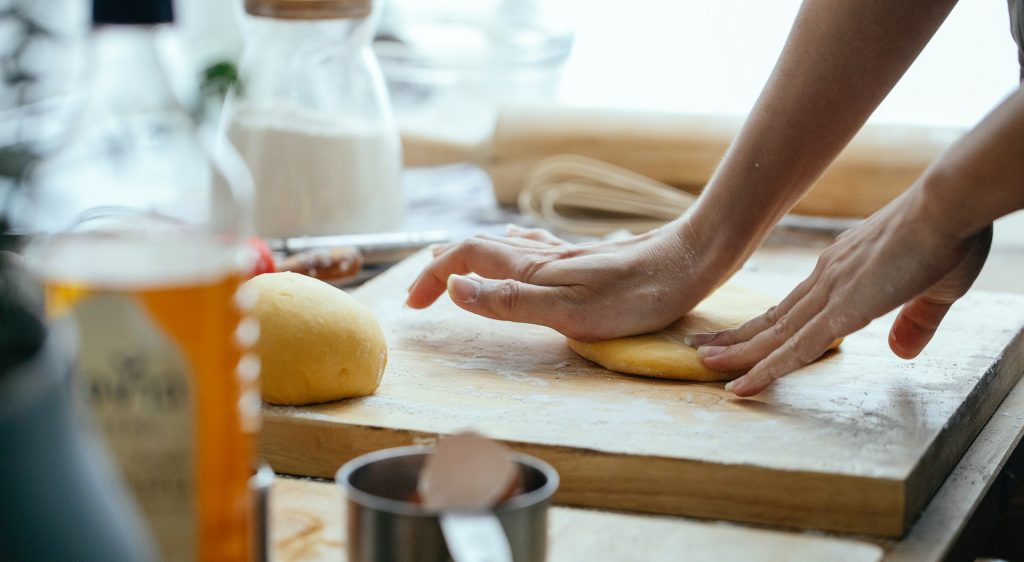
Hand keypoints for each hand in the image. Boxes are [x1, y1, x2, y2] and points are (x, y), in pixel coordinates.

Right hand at [405, 222, 734, 340]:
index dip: (433, 278)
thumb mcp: (570, 311)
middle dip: (443, 267)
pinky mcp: (587, 257)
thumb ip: (510, 301)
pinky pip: (531, 247)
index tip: (413, 307)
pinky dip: (507, 250)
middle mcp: (542, 255)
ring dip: (470, 256)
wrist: (692, 260)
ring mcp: (564, 254)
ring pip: (502, 246)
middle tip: (423, 293)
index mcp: (532, 268)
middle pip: (476, 248)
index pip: (464, 259)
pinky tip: (518, 250)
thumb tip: (454, 287)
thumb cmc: (637, 295)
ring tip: (454, 268)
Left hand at [690, 187, 991, 396]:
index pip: (794, 307)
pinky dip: (765, 370)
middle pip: (773, 319)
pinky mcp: (842, 310)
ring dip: (738, 353)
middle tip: (700, 349)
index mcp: (841, 271)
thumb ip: (914, 320)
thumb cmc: (948, 236)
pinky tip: (741, 386)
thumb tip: (901, 351)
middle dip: (736, 337)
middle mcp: (825, 280)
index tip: (740, 335)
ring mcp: (829, 294)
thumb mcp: (933, 289)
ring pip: (773, 335)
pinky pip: (795, 350)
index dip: (765, 325)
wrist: (949, 205)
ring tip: (703, 364)